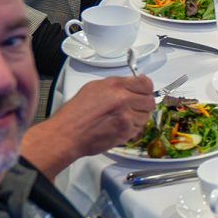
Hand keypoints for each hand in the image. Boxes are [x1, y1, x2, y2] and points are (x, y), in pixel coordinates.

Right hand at [23, 74, 158, 173]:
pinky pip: (138, 129)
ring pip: (145, 116)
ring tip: (122, 120)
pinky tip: (119, 128)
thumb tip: (130, 85)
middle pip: (149, 100)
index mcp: (115, 85)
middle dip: (143, 105)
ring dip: (137, 119)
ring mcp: (126, 115)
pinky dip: (131, 130)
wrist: (67, 133)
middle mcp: (122, 98)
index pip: (145, 83)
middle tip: (135, 108)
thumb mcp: (93, 88)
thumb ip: (115, 86)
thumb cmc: (75, 113)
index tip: (144, 91)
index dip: (146, 88)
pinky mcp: (125, 131)